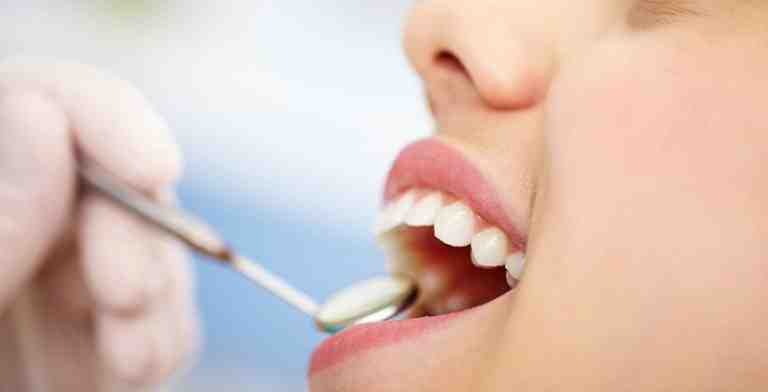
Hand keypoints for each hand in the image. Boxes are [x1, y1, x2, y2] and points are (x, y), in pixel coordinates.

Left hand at [0, 58, 198, 390]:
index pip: (36, 102)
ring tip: (129, 350)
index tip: (153, 165)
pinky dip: (161, 336)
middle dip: (136, 229)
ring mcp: (59, 282)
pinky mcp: (94, 337)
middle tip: (122, 294)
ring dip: (157, 293)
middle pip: (108, 178)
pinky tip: (133, 362)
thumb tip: (40, 115)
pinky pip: (160, 315)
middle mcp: (23, 226)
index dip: (102, 117)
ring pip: (150, 248)